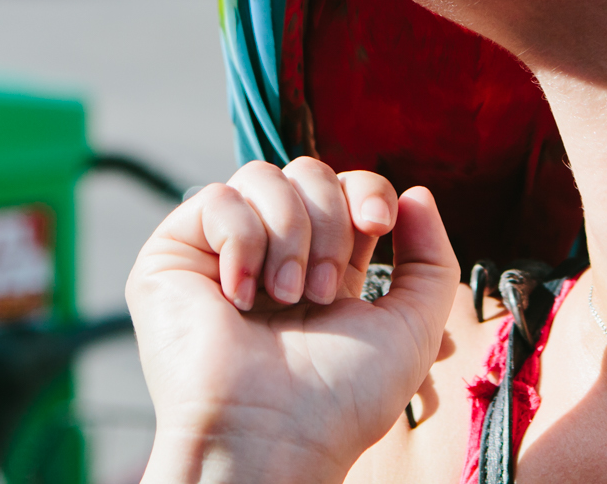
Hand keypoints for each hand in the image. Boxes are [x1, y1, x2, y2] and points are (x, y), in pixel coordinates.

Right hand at [126, 159, 458, 483]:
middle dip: (329, 222)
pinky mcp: (174, 255)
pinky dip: (239, 241)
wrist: (273, 435)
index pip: (348, 186)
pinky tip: (239, 297)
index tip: (377, 224)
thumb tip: (417, 193)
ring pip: (263, 176)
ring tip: (284, 298)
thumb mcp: (413, 326)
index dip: (368, 190)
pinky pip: (214, 198)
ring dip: (288, 234)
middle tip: (319, 292)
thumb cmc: (340, 398)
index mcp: (324, 263)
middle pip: (309, 172)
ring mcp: (222, 252)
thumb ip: (431, 258)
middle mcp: (273, 252)